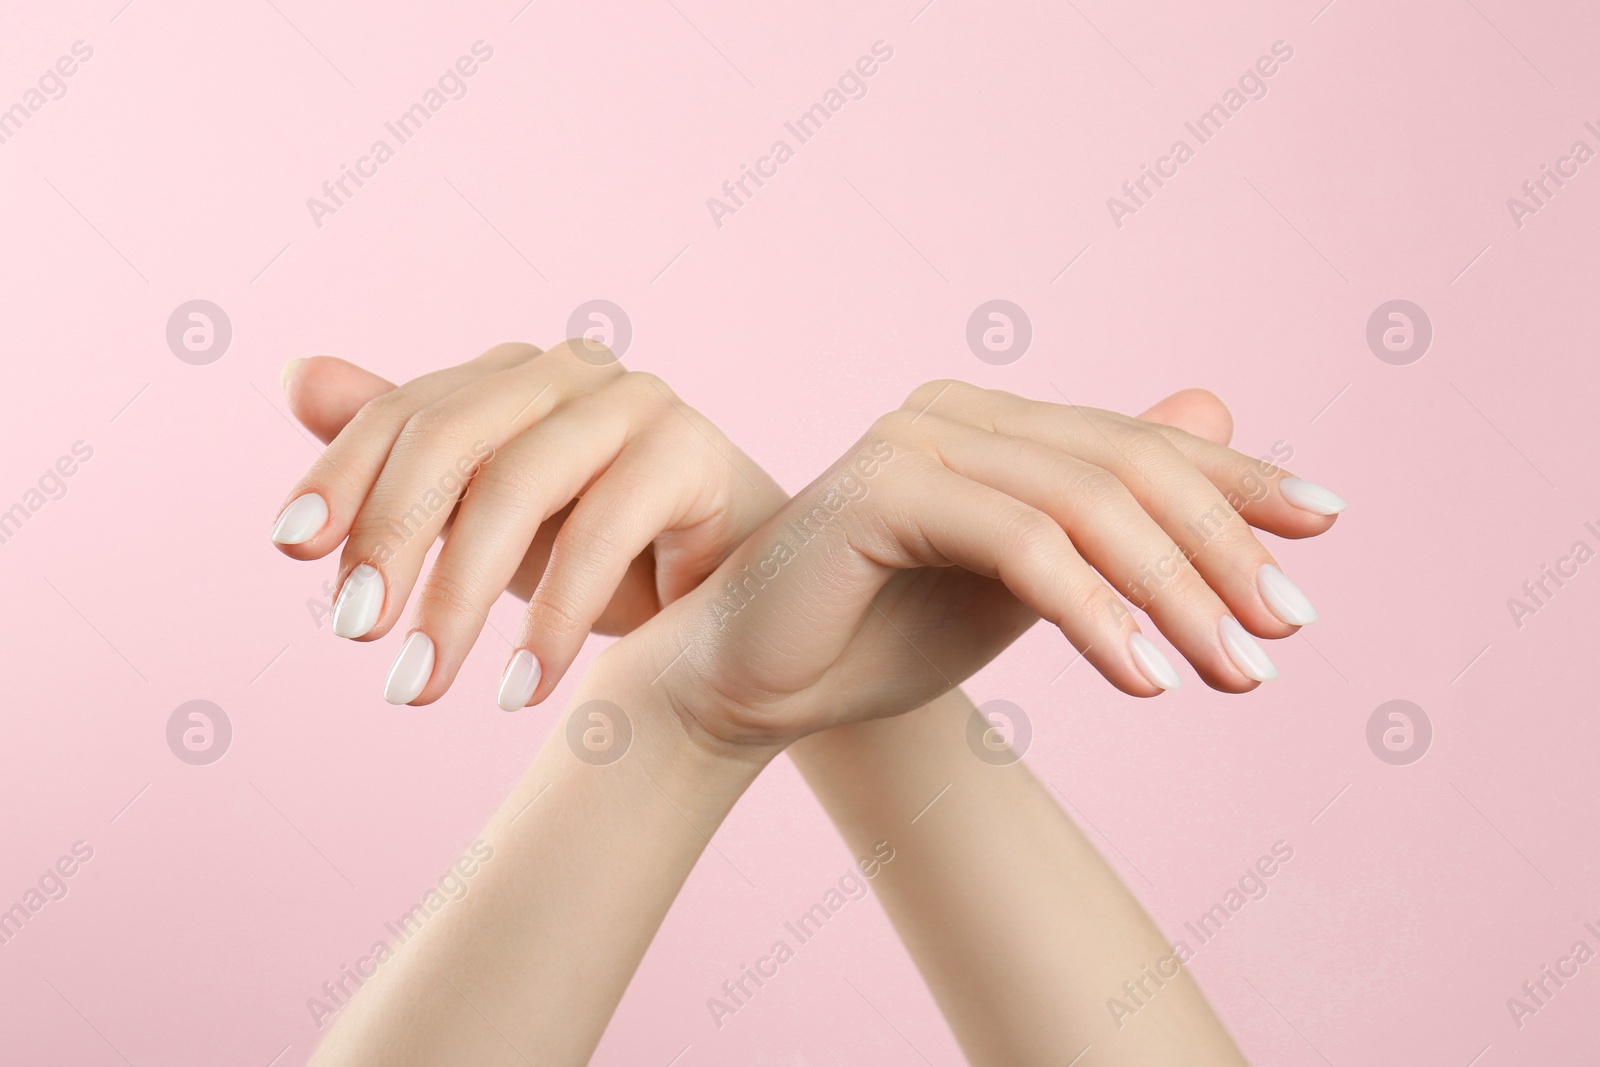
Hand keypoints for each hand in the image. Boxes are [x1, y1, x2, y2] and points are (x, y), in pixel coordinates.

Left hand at [270, 342, 782, 707]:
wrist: (733, 602)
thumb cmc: (604, 552)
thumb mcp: (485, 522)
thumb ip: (401, 461)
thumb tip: (294, 376)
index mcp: (509, 377)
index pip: (404, 410)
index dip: (341, 472)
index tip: (291, 548)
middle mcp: (568, 372)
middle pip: (452, 434)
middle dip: (391, 535)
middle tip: (357, 635)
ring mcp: (636, 401)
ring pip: (519, 482)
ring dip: (460, 595)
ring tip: (421, 686)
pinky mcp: (692, 449)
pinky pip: (603, 530)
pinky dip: (552, 617)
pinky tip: (519, 688)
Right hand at [627, 379, 1343, 748]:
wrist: (749, 683)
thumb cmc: (877, 636)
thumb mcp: (1023, 586)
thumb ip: (1109, 515)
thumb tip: (1219, 412)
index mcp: (994, 425)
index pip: (1139, 443)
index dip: (1237, 480)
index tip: (1324, 527)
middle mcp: (958, 412)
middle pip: (1129, 465)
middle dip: (1221, 550)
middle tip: (1285, 633)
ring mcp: (918, 438)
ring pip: (1087, 503)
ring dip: (1175, 594)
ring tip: (1233, 673)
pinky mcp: (884, 485)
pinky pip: (1023, 545)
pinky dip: (1096, 613)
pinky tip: (1144, 679)